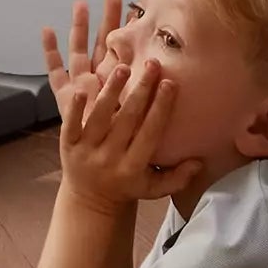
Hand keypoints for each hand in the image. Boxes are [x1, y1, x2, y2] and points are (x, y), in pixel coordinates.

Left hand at [41, 0, 172, 211]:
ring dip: (111, 91)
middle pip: (127, 120)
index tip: (170, 84)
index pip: (150, 133)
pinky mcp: (67, 146)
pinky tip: (82, 88)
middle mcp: (110, 159)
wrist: (90, 202)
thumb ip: (178, 177)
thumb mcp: (154, 189)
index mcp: (133, 168)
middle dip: (141, 91)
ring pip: (100, 117)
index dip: (161, 108)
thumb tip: (200, 162)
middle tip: (153, 64)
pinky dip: (75, 108)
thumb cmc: (127, 188)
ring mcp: (87, 151)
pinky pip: (70, 125)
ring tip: (123, 67)